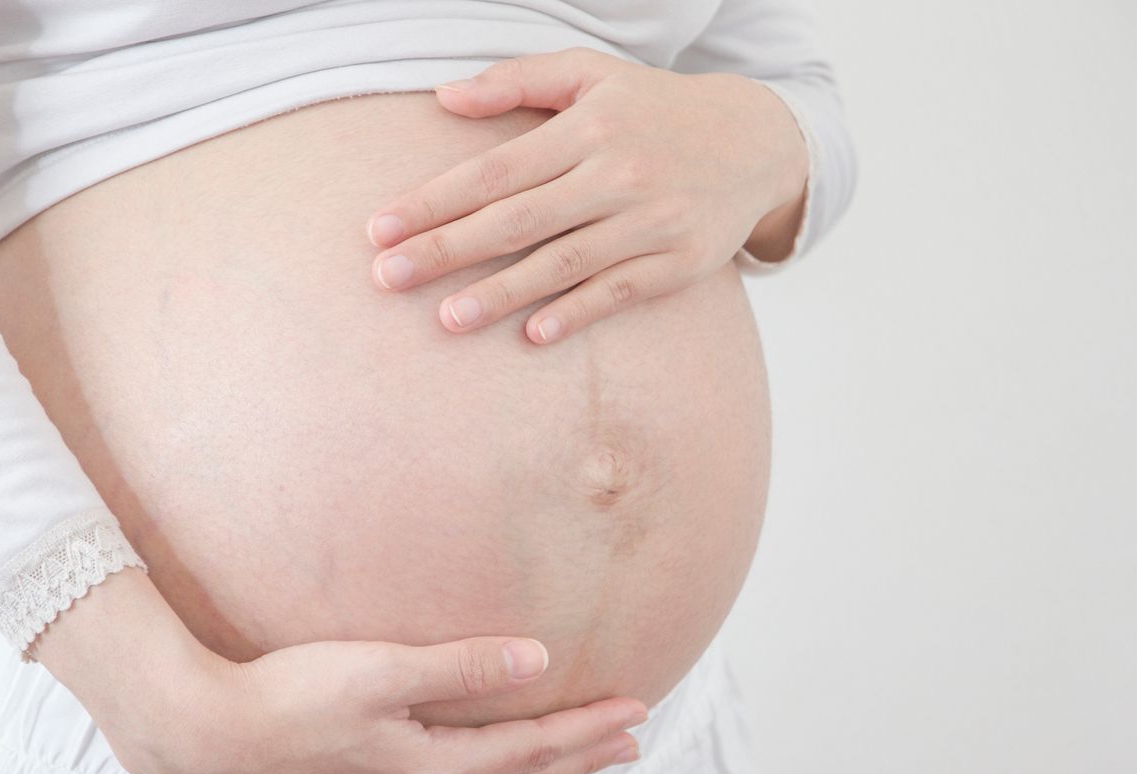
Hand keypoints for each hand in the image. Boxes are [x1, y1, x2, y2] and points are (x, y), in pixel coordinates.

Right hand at [140, 637, 645, 773]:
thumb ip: (462, 667)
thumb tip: (537, 658)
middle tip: (629, 744)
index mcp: (430, 770)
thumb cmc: (286, 699)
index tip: (633, 709)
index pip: (530, 748)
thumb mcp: (379, 671)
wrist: (204, 738)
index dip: (585, 729)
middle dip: (579, 761)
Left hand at [365, 46, 808, 343]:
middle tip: (386, 277)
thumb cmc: (656, 109)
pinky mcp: (680, 263)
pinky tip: (533, 335)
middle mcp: (618, 174)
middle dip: (447, 250)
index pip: (495, 171)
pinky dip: (577, 313)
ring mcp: (651, 222)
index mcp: (588, 128)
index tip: (379, 229)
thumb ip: (518, 82)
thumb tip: (443, 99)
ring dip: (501, 293)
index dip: (434, 201)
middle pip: (517, 219)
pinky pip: (620, 292)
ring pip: (563, 262)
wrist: (756, 141)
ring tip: (445, 318)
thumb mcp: (593, 75)